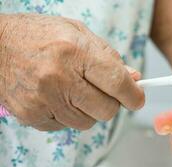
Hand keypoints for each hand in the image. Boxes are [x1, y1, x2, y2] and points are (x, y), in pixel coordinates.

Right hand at [0, 14, 143, 130]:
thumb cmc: (39, 36)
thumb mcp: (79, 34)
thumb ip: (109, 57)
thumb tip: (133, 78)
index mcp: (74, 51)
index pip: (117, 83)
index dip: (134, 95)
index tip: (138, 98)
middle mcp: (58, 78)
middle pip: (107, 110)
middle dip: (112, 103)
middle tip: (103, 91)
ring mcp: (43, 100)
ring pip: (88, 122)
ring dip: (89, 110)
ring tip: (74, 90)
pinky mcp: (32, 116)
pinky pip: (67, 126)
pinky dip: (69, 114)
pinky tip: (58, 97)